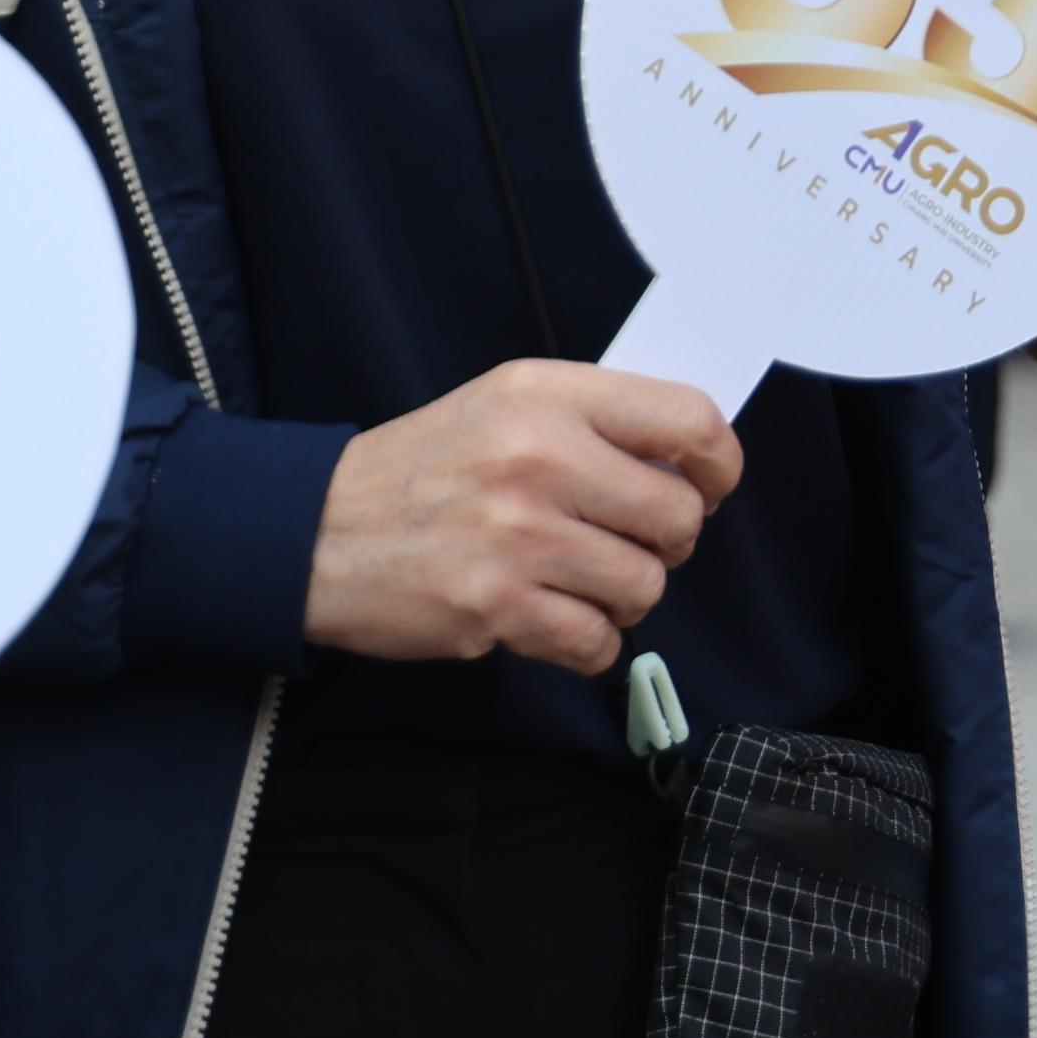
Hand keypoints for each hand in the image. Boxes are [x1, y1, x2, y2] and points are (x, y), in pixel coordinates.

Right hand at [306, 362, 744, 669]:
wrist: (316, 530)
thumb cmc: (425, 468)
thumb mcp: (506, 405)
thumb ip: (593, 422)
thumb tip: (689, 466)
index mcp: (546, 396)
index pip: (688, 419)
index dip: (720, 463)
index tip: (710, 485)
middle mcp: (538, 457)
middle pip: (679, 515)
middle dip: (669, 541)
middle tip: (629, 541)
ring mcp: (517, 536)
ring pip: (644, 585)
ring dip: (625, 596)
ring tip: (581, 582)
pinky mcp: (494, 607)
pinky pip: (596, 642)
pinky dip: (590, 642)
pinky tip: (556, 619)